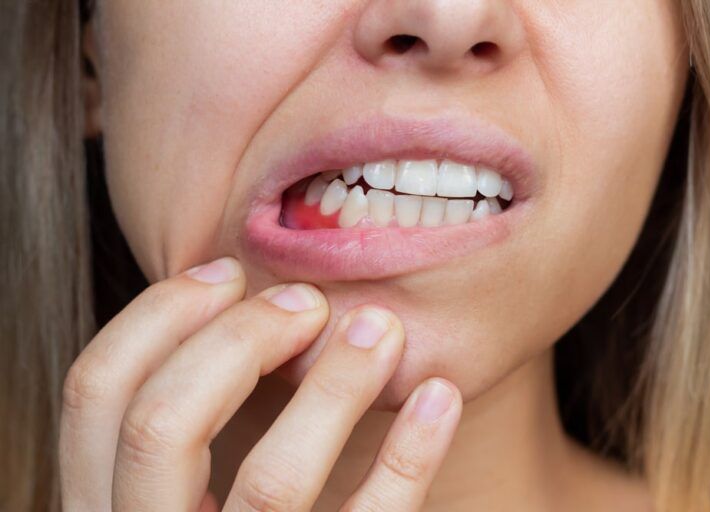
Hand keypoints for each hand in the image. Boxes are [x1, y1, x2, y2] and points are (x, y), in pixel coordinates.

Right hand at [59, 257, 461, 510]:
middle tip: (306, 304)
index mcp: (104, 505)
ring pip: (270, 483)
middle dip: (237, 340)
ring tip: (381, 330)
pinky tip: (438, 397)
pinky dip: (408, 458)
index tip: (229, 273)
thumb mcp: (172, 482)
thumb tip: (231, 296)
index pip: (97, 392)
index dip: (159, 315)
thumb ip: (180, 413)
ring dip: (334, 387)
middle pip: (162, 424)